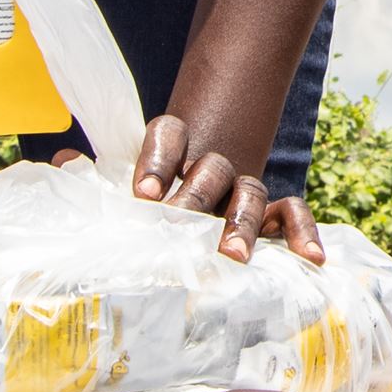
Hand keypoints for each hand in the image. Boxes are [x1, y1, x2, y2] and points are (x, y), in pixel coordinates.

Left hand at [115, 115, 327, 265]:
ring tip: (232, 254)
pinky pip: (291, 213)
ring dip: (241, 222)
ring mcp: (242, 193)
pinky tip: (311, 257)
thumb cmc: (153, 217)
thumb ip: (115, 194)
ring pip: (249, 192)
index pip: (170, 135)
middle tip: (178, 224)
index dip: (158, 159)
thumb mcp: (132, 201)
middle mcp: (211, 170)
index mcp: (175, 156)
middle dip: (196, 196)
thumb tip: (81, 177)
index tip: (145, 194)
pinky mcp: (270, 216)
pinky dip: (302, 231)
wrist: (193, 222)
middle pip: (211, 168)